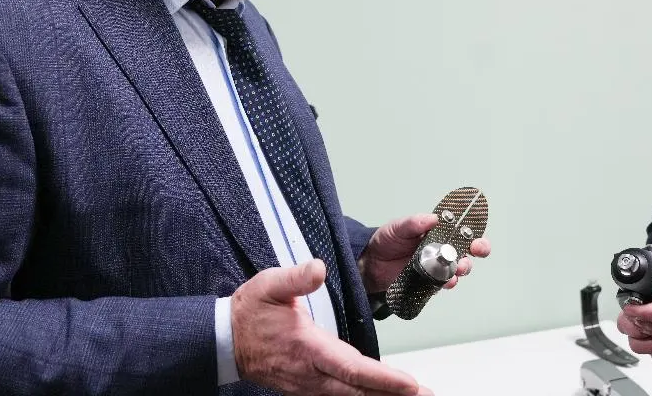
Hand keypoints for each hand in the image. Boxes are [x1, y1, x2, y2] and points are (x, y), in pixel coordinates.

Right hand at [232, 260, 432, 395]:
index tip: (410, 384)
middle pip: (359, 391)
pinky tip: (381, 395)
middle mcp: (312, 374)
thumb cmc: (250, 312)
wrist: (225, 340)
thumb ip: (295, 278)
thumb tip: (318, 268)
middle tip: (427, 395)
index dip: (383, 379)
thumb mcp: (269, 286)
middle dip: (394, 395)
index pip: (353, 368)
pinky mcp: (309, 387)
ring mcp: (310, 385)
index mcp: (308, 348)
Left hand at [358, 213, 492, 293]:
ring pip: (459, 268)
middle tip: (476, 249)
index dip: (475, 230)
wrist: (371, 264)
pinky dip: (447, 283)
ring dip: (462, 267)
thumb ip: (414, 223)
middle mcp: (442, 249)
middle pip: (468, 249)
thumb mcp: (398, 227)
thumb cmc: (387, 240)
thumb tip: (433, 218)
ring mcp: (437, 266)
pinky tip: (446, 282)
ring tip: (457, 268)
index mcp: (438, 231)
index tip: (478, 230)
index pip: (462, 229)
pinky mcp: (430, 282)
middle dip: (478, 249)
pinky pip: (443, 284)